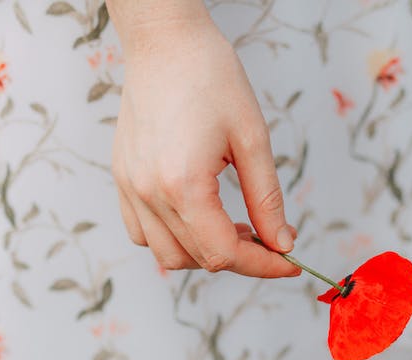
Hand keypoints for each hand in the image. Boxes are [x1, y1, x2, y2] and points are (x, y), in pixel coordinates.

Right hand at [109, 6, 298, 277]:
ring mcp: (129, 188)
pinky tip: (198, 218)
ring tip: (234, 228)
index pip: (224, 253)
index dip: (263, 265)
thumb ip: (267, 199)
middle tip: (270, 237)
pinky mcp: (121, 180)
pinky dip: (172, 239)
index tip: (290, 261)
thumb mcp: (252, 138)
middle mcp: (149, 193)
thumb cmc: (209, 76)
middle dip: (241, 257)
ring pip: (167, 255)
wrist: (164, 42)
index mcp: (183, 184)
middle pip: (198, 259)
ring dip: (204, 253)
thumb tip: (281, 242)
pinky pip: (143, 233)